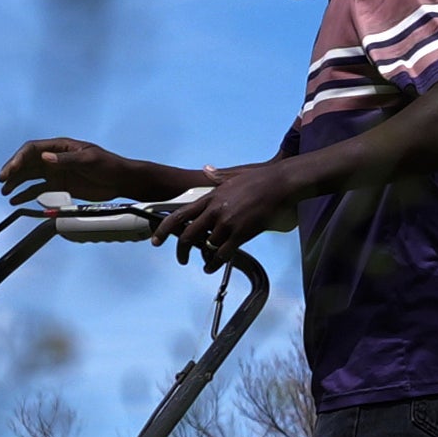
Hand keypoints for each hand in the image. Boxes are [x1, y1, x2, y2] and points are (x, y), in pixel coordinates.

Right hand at [0, 135, 165, 201]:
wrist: (121, 181)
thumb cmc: (109, 165)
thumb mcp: (89, 160)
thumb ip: (67, 160)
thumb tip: (45, 158)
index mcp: (60, 146)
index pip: (33, 149)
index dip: (19, 159)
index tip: (10, 170)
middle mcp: (54, 158)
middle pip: (27, 162)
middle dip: (13, 171)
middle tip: (2, 181)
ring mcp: (56, 172)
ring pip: (30, 176)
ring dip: (16, 183)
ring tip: (5, 191)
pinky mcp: (60, 185)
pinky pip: (39, 189)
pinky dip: (27, 194)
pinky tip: (17, 200)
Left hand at [176, 154, 304, 258]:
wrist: (280, 183)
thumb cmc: (260, 178)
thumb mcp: (234, 175)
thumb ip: (217, 175)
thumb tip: (207, 170)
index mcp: (211, 197)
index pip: (180, 215)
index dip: (165, 229)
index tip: (157, 239)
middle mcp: (215, 211)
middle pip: (188, 235)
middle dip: (181, 250)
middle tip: (181, 258)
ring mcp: (227, 223)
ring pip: (206, 246)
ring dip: (203, 257)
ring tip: (204, 263)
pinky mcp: (241, 233)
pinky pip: (222, 254)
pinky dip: (214, 263)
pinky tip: (212, 267)